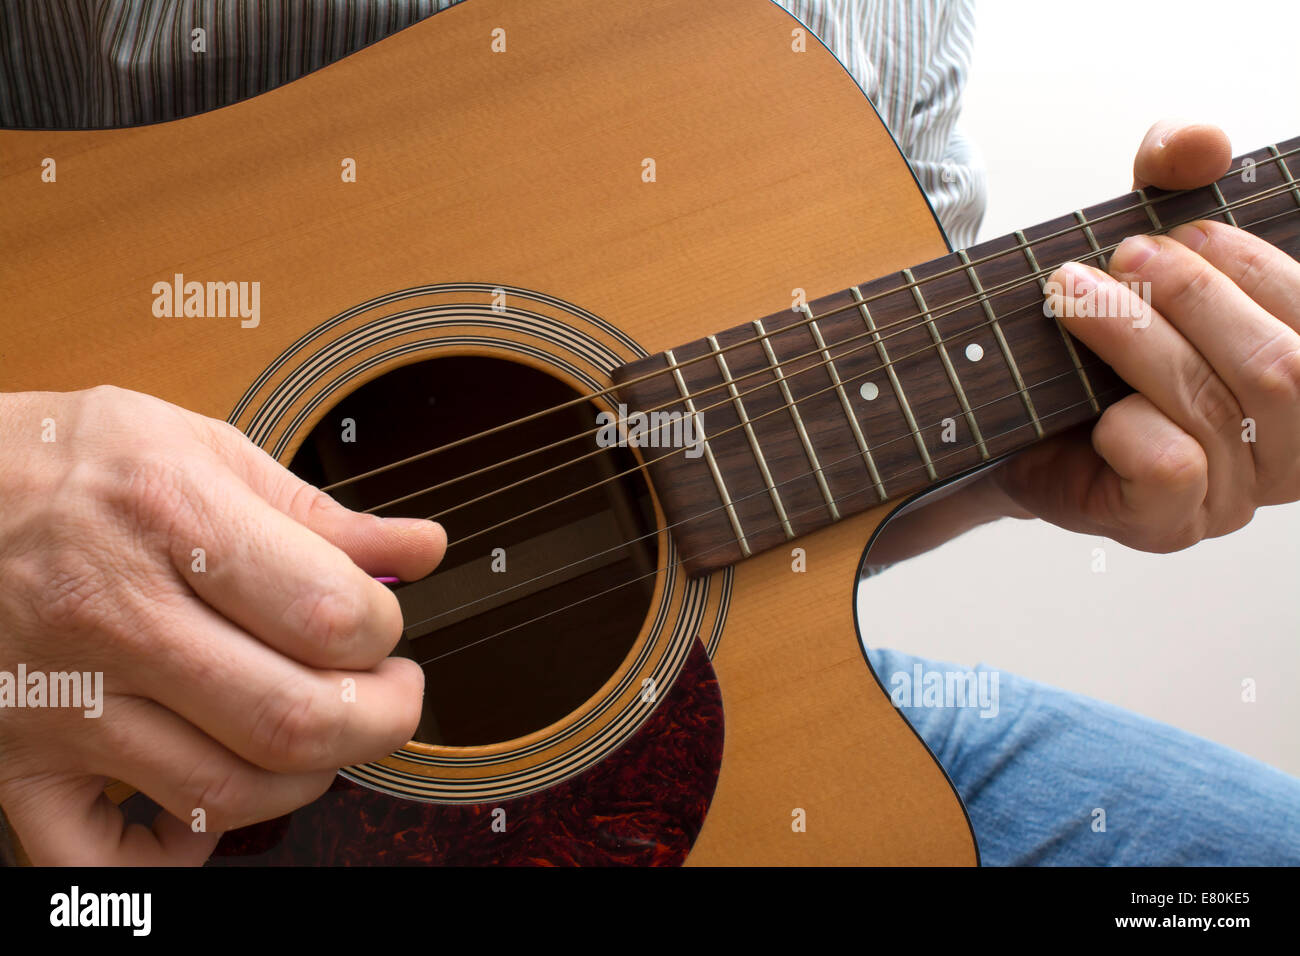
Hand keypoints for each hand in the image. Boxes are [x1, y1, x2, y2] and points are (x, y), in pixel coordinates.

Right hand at [0, 386, 444, 863]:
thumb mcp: (199, 448)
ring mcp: (62, 699)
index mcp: (170, 517)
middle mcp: (112, 614)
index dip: (385, 632)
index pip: (326, 614)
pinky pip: (96, 858)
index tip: (383, 626)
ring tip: (316, 730)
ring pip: (225, 792)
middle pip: (292, 718)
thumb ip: (318, 512)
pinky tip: (204, 810)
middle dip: (379, 718)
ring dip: (306, 777)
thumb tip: (420, 549)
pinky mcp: (17, 759)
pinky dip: (172, 854)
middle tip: (390, 694)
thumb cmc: (71, 464)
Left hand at [984, 120, 1299, 550]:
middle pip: (1278, 368)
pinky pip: (1171, 469)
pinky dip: (1131, 425)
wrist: (1014, 414)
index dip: (1260, 270)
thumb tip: (1200, 139)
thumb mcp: (1143, 240)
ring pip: (1212, 407)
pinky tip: (1097, 410)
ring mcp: (1233, 495)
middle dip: (1195, 298)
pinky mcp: (1167, 524)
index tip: (1183, 231)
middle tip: (1123, 256)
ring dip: (1136, 337)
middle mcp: (1290, 444)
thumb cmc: (1100, 333)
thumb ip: (1176, 179)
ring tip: (1072, 294)